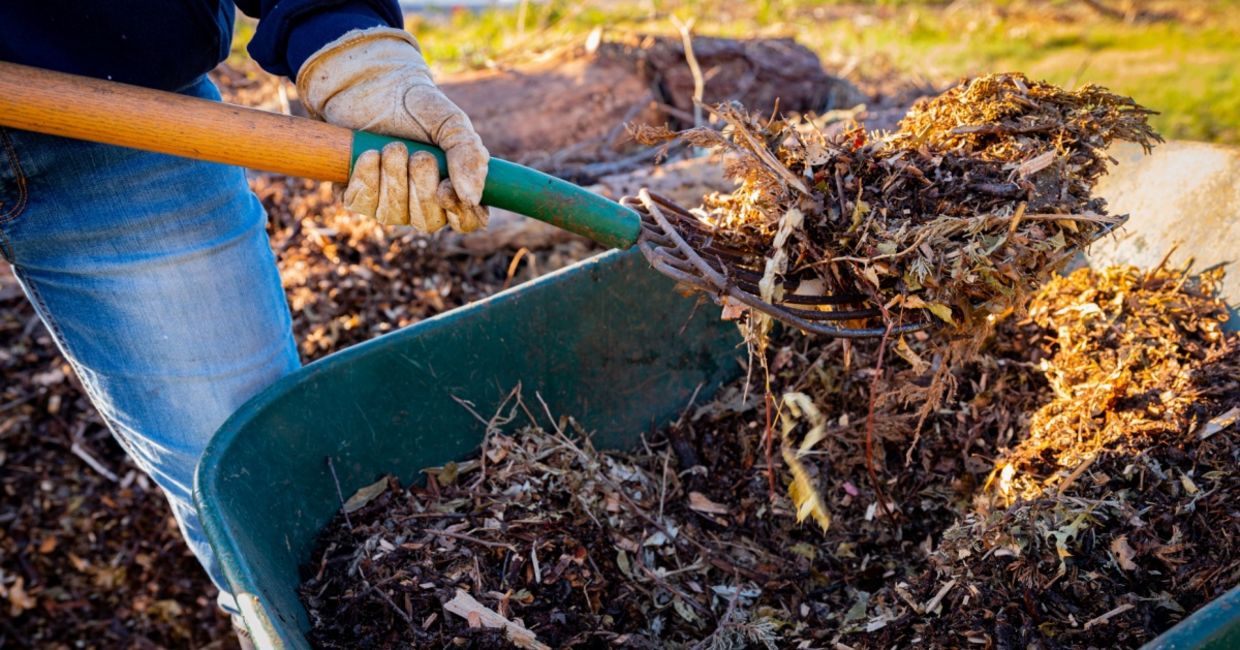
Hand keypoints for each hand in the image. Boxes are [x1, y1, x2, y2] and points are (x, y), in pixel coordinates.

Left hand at [297, 28, 488, 232]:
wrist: (369, 84)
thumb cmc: (415, 105)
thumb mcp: (449, 122)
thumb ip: (469, 155)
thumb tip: (472, 197)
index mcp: (454, 186)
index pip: (468, 221)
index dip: (460, 214)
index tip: (445, 190)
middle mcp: (423, 202)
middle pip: (428, 222)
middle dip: (421, 188)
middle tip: (419, 155)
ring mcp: (389, 202)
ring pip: (393, 215)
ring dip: (394, 179)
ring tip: (393, 147)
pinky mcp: (357, 195)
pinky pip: (362, 204)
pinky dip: (367, 178)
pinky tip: (369, 154)